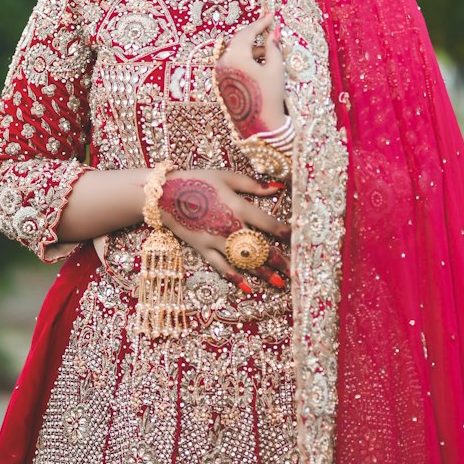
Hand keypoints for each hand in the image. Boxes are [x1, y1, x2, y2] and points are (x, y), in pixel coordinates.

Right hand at [158, 167, 289, 291]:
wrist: (164, 194)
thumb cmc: (198, 180)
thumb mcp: (227, 176)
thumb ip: (253, 185)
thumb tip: (278, 187)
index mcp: (239, 207)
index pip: (270, 224)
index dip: (286, 233)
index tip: (299, 239)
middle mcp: (230, 227)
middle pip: (261, 248)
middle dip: (280, 261)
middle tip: (296, 272)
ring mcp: (216, 241)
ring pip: (244, 262)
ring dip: (263, 273)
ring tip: (280, 283)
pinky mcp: (203, 249)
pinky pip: (221, 267)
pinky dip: (234, 278)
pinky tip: (248, 287)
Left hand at [213, 12, 285, 137]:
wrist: (261, 125)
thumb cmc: (270, 96)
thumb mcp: (275, 68)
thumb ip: (273, 47)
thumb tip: (274, 32)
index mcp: (235, 57)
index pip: (247, 33)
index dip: (260, 23)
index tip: (271, 15)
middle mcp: (224, 62)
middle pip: (239, 41)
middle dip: (255, 34)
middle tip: (269, 28)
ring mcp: (221, 73)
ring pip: (236, 52)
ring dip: (251, 49)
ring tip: (269, 52)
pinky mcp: (222, 81)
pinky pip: (233, 63)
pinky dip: (246, 59)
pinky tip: (260, 63)